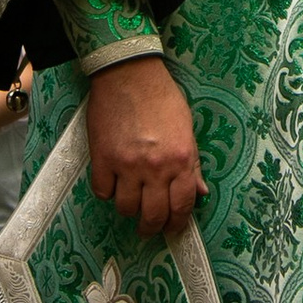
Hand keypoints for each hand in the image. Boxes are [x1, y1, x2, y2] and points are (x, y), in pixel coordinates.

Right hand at [85, 53, 201, 233]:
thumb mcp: (187, 128)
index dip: (177, 223)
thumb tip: (200, 192)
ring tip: (130, 203)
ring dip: (129, 210)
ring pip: (126, 208)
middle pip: (154, 215)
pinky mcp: (102, 158)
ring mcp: (127, 165)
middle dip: (152, 227)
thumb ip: (193, 163)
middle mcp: (156, 167)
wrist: (129, 73)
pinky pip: (102, 191)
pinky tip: (112, 184)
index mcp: (181, 160)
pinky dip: (107, 192)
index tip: (173, 229)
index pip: (182, 205)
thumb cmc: (161, 97)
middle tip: (148, 228)